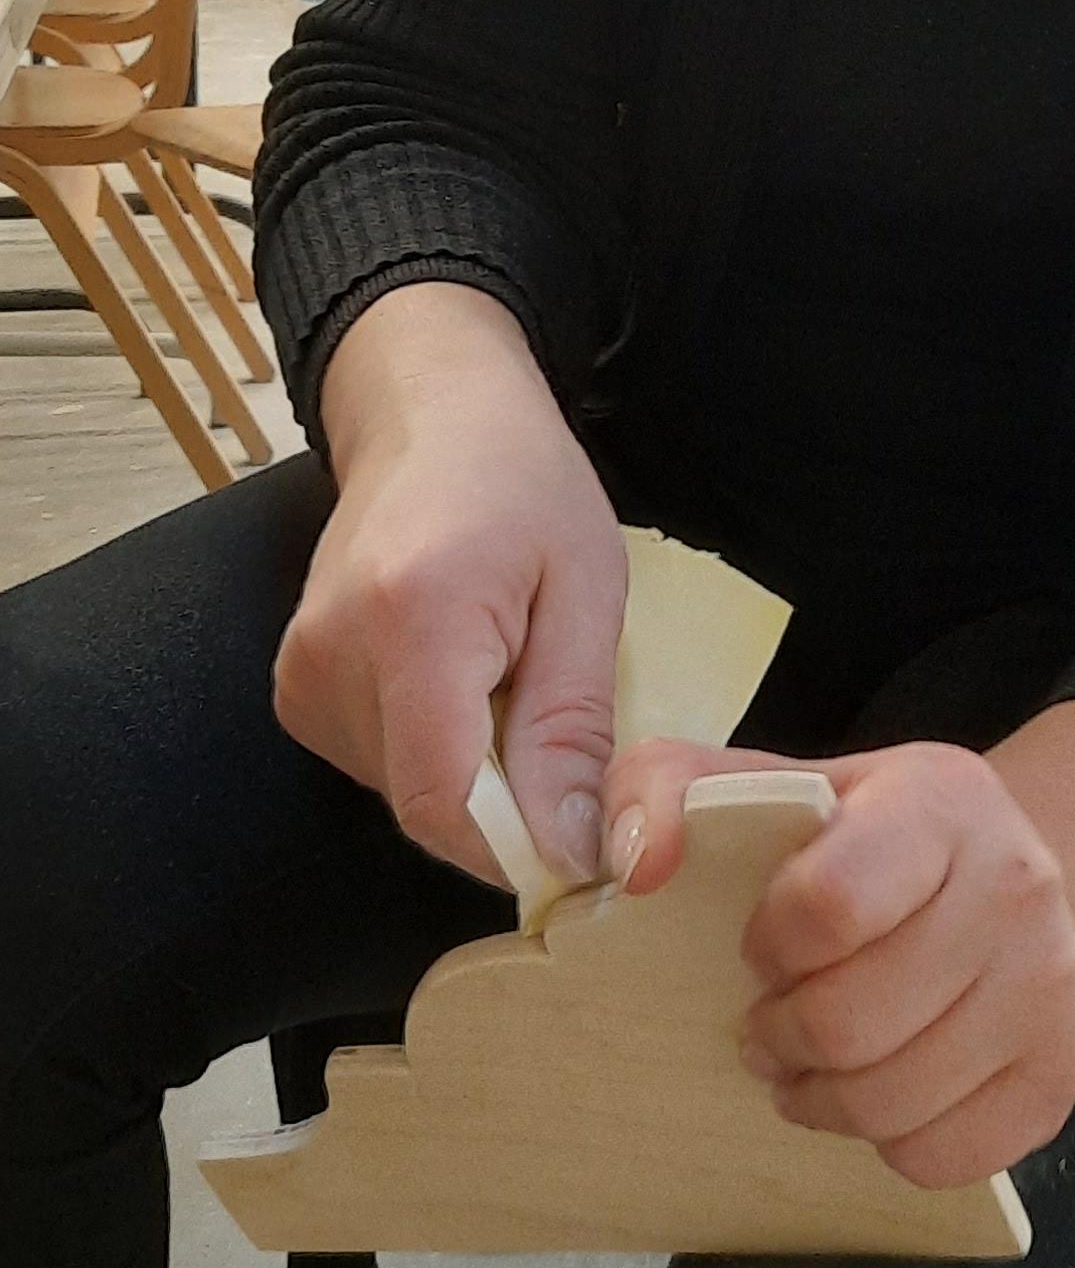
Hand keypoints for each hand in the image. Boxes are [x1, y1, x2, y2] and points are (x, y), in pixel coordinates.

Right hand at [274, 285, 626, 886]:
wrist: (429, 415)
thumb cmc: (524, 485)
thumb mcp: (587, 590)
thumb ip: (571, 729)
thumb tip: (570, 852)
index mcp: (413, 620)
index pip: (440, 801)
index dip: (516, 846)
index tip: (584, 839)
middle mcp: (331, 653)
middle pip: (423, 805)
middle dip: (506, 805)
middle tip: (561, 730)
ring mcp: (299, 671)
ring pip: (402, 792)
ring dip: (471, 772)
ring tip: (505, 680)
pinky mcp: (293, 686)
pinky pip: (376, 763)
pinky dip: (432, 746)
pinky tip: (459, 680)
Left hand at [604, 735, 1074, 1189]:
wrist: (1004, 862)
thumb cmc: (859, 833)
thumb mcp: (760, 781)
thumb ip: (662, 790)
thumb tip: (638, 869)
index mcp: (939, 801)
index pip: (834, 905)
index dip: (771, 945)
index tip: (761, 945)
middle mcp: (1018, 885)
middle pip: (856, 1024)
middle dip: (783, 1037)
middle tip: (768, 1026)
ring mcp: (1055, 983)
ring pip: (898, 1104)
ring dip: (826, 1101)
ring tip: (810, 1064)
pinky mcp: (1068, 1066)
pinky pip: (949, 1156)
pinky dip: (892, 1144)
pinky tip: (880, 1092)